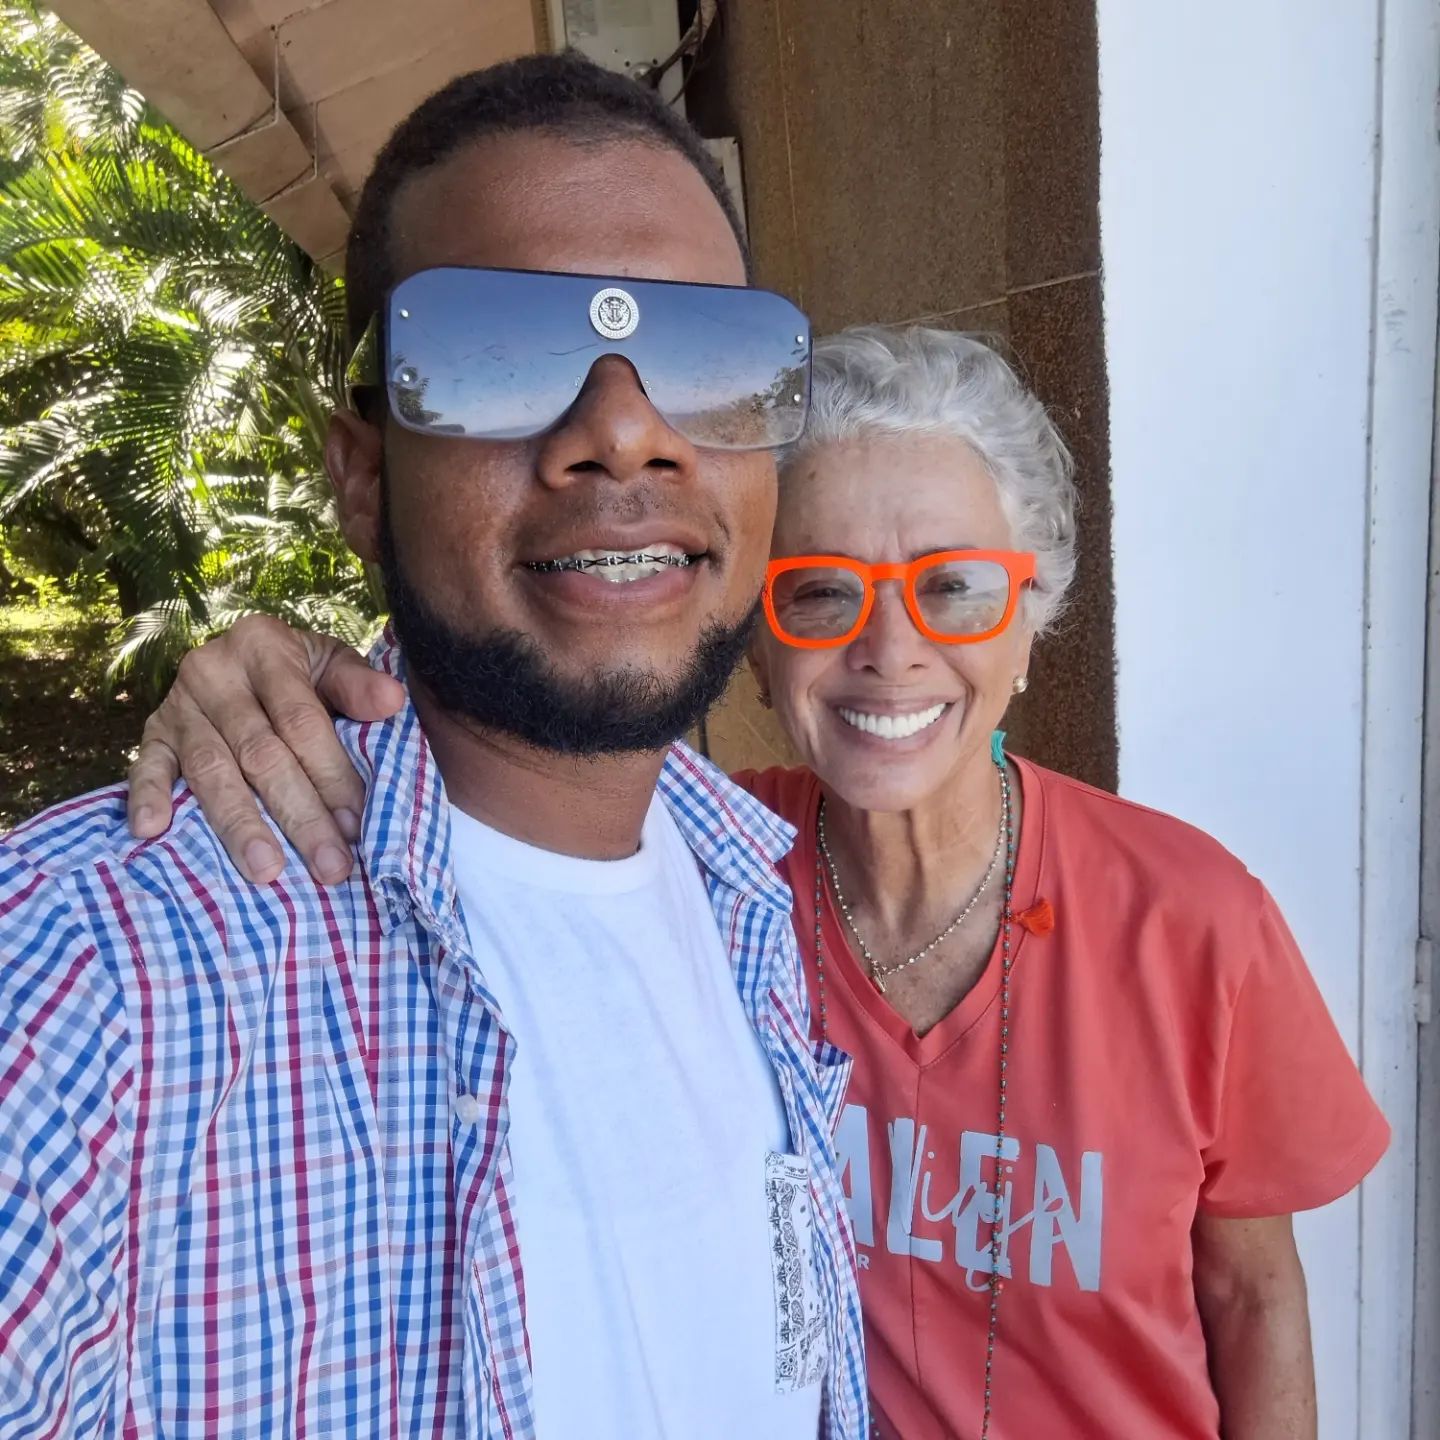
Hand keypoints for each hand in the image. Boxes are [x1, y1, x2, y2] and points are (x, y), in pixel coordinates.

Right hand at [127, 616, 405, 883]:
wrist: (240, 654)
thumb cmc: (299, 671)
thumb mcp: (331, 663)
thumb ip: (358, 685)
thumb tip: (393, 701)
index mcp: (264, 647)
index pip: (301, 721)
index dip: (330, 774)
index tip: (357, 824)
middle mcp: (214, 671)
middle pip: (261, 753)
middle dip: (299, 815)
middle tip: (329, 866)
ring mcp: (177, 704)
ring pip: (210, 770)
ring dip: (238, 825)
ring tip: (266, 870)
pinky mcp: (152, 732)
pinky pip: (146, 767)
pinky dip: (146, 797)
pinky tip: (153, 832)